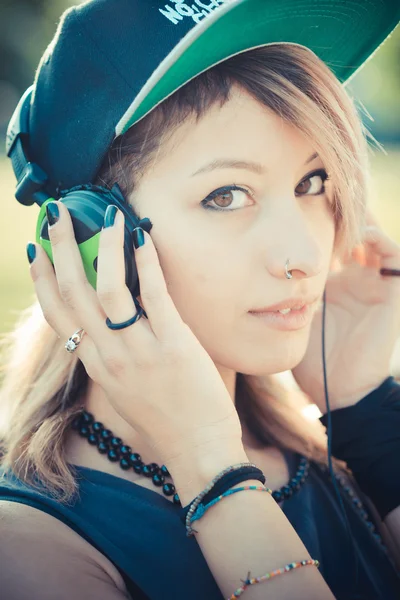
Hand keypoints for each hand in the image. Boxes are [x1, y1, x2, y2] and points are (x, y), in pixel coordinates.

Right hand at [28, 201, 241, 461]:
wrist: (198, 451)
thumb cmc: (165, 420)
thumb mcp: (123, 390)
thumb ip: (110, 358)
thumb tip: (109, 324)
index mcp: (94, 365)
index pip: (57, 313)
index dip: (42, 278)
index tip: (37, 248)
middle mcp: (108, 355)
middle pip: (73, 293)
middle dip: (60, 248)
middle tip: (56, 213)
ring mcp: (139, 351)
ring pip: (108, 289)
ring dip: (103, 247)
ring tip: (108, 216)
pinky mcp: (173, 345)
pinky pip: (153, 295)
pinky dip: (145, 262)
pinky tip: (142, 236)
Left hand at [292, 210, 399, 413]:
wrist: (338, 390)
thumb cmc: (311, 357)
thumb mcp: (292, 315)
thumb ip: (282, 292)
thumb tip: (253, 269)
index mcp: (330, 280)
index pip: (326, 239)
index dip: (314, 220)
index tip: (294, 203)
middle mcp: (354, 276)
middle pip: (350, 231)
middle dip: (336, 212)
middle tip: (317, 193)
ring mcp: (374, 283)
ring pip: (372, 237)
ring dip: (357, 222)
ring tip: (337, 213)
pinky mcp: (392, 293)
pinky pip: (394, 257)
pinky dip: (378, 241)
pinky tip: (357, 237)